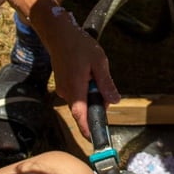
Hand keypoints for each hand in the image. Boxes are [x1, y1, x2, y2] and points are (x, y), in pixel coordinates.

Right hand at [46, 16, 119, 137]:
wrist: (59, 34)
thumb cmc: (79, 45)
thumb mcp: (99, 62)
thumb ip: (106, 84)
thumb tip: (115, 100)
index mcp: (76, 88)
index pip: (80, 115)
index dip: (87, 129)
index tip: (94, 139)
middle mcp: (66, 92)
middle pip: (84, 108)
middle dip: (97, 102)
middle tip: (103, 84)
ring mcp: (63, 89)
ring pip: (81, 100)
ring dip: (91, 93)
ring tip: (93, 72)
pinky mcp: (62, 85)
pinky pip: (77, 93)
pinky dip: (85, 88)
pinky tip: (87, 72)